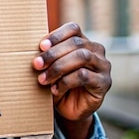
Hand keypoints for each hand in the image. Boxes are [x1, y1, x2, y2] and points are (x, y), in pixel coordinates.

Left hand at [32, 22, 110, 138]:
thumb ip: (48, 56)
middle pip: (76, 43)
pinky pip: (84, 76)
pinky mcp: (104, 82)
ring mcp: (103, 66)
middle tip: (36, 65)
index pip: (73, 29)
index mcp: (83, 41)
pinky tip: (55, 89)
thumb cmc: (58, 82)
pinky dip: (66, 82)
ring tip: (43, 79)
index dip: (57, 35)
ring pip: (82, 57)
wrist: (69, 109)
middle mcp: (97, 50)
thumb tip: (34, 49)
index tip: (41, 46)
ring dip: (58, 67)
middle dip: (53, 54)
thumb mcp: (51, 67)